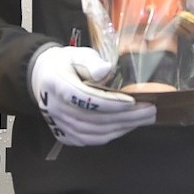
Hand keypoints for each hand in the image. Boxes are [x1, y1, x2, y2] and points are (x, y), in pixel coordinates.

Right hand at [30, 45, 156, 146]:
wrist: (43, 78)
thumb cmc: (65, 64)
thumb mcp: (77, 54)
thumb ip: (92, 61)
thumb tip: (108, 70)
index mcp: (56, 84)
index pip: (84, 98)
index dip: (110, 103)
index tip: (132, 101)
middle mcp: (55, 108)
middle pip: (94, 118)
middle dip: (126, 116)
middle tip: (150, 110)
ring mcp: (59, 124)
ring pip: (95, 132)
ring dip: (123, 127)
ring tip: (144, 118)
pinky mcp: (65, 135)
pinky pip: (91, 139)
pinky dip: (112, 134)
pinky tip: (127, 126)